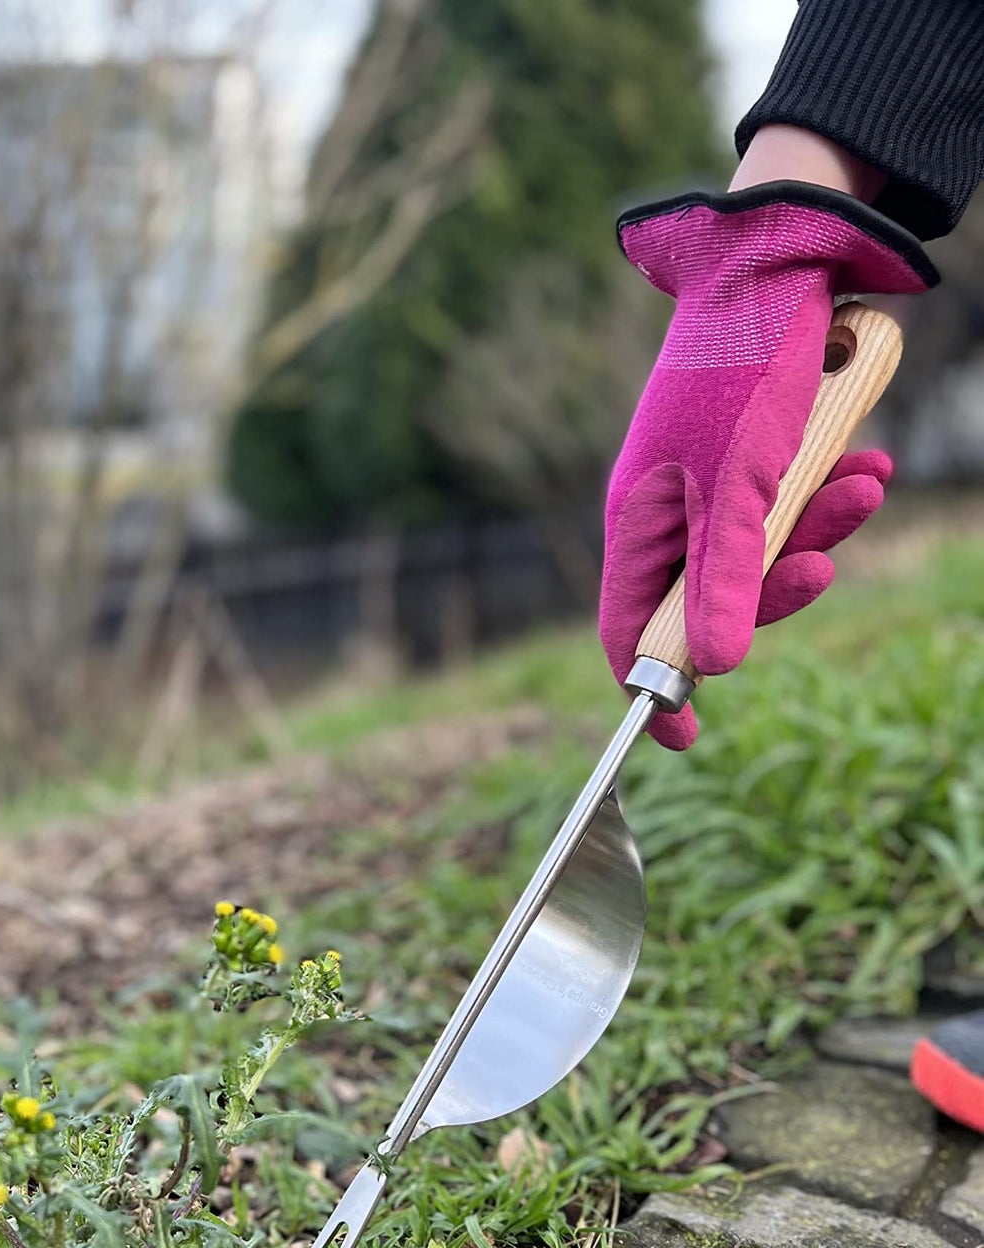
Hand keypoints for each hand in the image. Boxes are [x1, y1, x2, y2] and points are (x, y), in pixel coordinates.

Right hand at [600, 186, 930, 748]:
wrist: (785, 257)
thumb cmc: (742, 370)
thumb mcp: (737, 487)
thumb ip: (725, 582)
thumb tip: (713, 673)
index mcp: (638, 523)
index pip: (629, 631)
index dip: (654, 688)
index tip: (686, 739)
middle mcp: (670, 512)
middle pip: (713, 601)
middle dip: (777, 589)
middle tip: (823, 568)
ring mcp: (713, 487)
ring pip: (765, 554)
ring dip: (823, 529)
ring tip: (867, 487)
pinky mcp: (758, 459)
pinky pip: (794, 507)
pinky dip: (835, 493)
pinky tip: (869, 464)